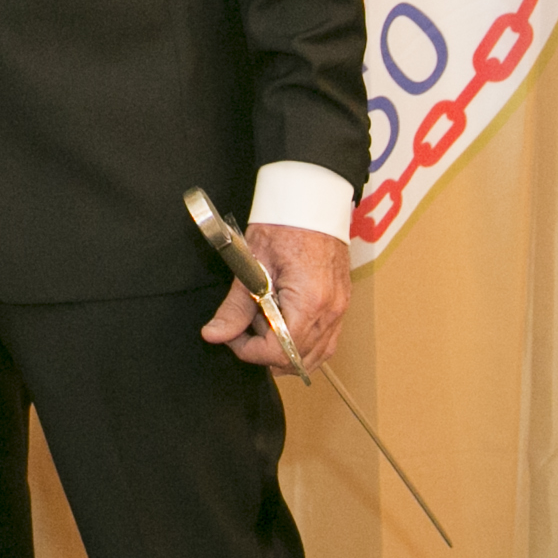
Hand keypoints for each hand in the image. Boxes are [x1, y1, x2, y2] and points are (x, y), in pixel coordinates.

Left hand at [199, 220, 349, 374]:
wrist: (311, 197)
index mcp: (309, 301)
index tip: (231, 335)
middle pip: (296, 359)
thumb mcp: (252, 265)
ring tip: (264, 319)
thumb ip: (235, 306)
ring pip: (314, 355)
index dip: (249, 351)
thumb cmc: (284, 223)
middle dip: (264, 350)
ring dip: (285, 349)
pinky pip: (326, 339)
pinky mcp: (342, 303)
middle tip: (245, 323)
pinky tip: (283, 320)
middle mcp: (331, 311)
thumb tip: (215, 334)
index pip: (279, 352)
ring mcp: (340, 309)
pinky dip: (303, 341)